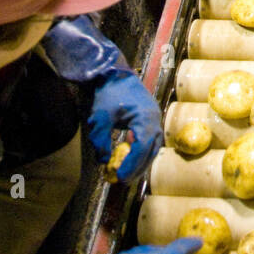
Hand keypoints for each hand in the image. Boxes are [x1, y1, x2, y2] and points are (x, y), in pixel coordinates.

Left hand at [42, 16, 162, 181]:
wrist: (113, 72)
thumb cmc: (107, 93)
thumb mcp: (99, 118)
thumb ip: (100, 141)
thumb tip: (103, 162)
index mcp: (145, 118)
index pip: (143, 147)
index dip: (132, 164)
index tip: (119, 176)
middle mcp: (154, 119)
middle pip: (151, 150)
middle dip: (137, 167)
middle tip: (122, 181)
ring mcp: (154, 118)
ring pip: (152, 147)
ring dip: (140, 161)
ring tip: (126, 173)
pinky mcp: (149, 118)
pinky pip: (149, 140)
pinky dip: (141, 152)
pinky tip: (128, 158)